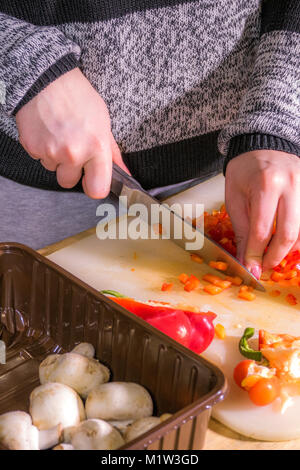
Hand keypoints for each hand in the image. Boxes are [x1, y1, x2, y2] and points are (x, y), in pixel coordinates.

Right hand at [16, 68, 128, 198]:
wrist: (46, 79)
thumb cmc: (78, 97)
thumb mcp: (103, 122)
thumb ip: (112, 153)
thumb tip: (125, 174)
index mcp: (96, 147)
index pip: (97, 190)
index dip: (94, 186)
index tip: (93, 179)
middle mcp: (73, 153)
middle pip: (70, 182)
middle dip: (71, 171)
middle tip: (73, 150)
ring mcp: (51, 152)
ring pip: (54, 170)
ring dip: (56, 159)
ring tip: (60, 135)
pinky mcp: (32, 148)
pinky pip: (40, 159)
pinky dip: (43, 149)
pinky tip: (48, 132)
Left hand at [225, 150, 299, 277]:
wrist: (263, 144)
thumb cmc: (245, 170)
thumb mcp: (234, 198)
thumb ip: (242, 230)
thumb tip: (246, 260)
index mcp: (266, 184)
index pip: (262, 230)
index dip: (255, 254)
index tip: (250, 268)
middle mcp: (292, 185)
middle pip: (288, 233)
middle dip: (275, 257)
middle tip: (264, 266)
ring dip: (289, 250)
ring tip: (274, 255)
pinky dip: (298, 238)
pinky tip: (287, 244)